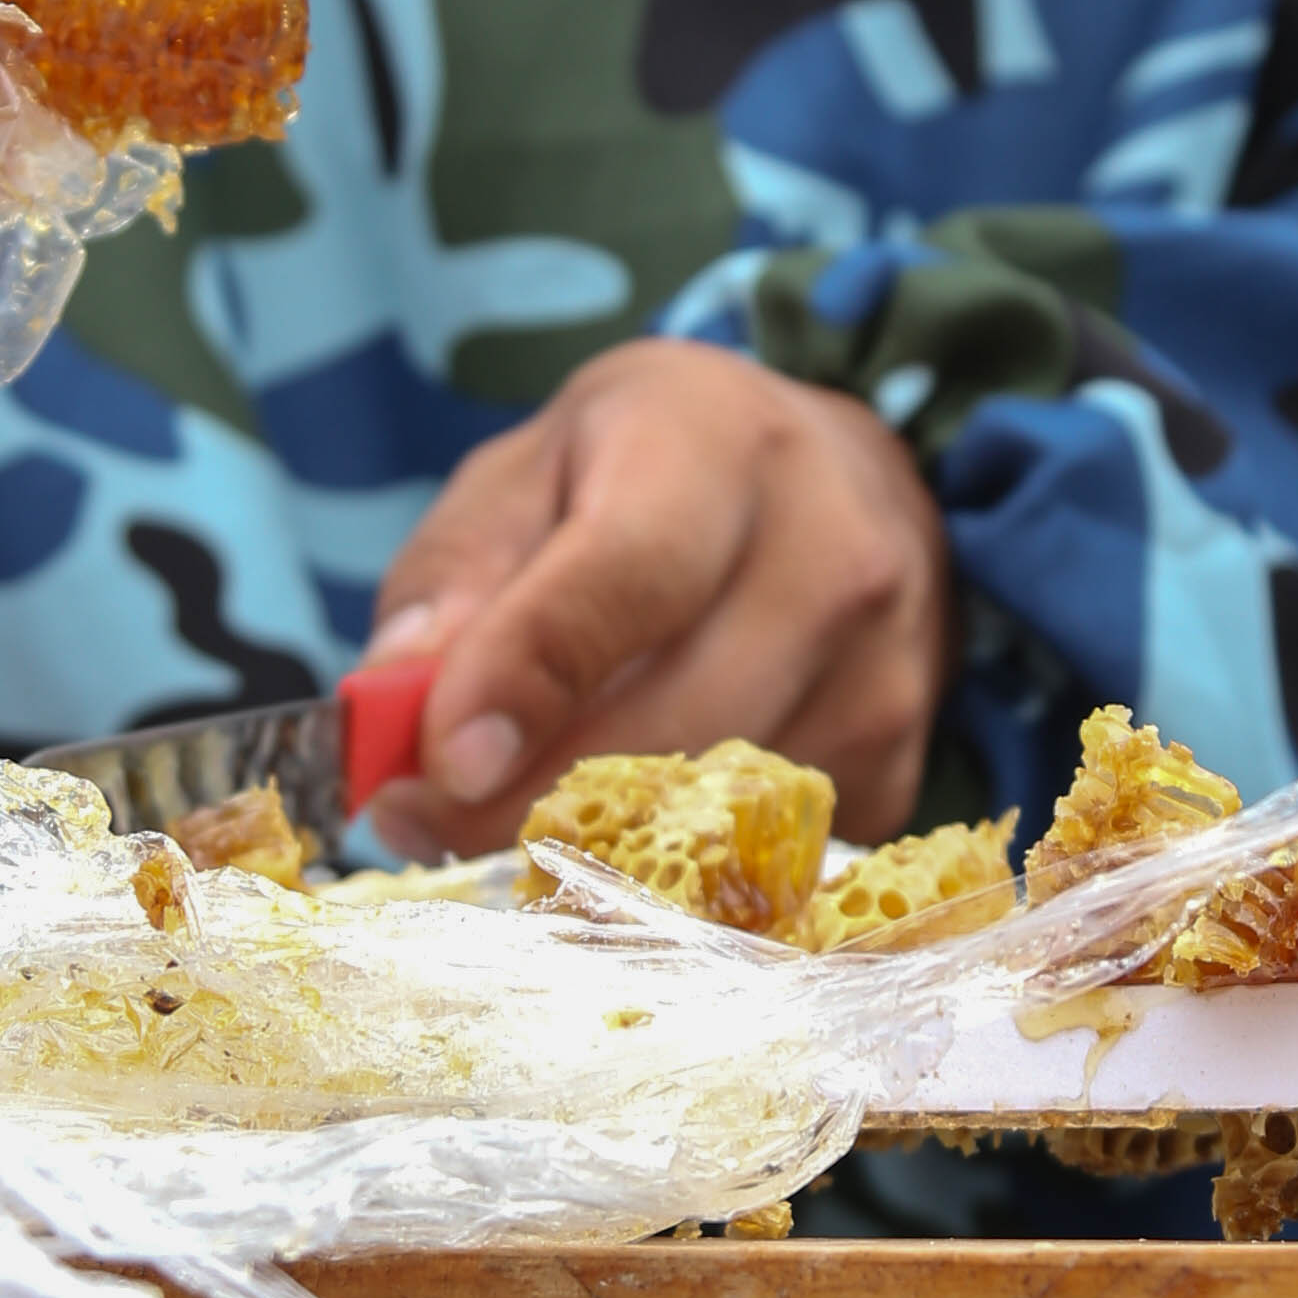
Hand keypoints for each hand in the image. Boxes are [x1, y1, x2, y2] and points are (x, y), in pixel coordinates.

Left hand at [363, 340, 955, 856]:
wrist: (842, 482)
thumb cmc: (652, 473)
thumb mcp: (533, 473)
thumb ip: (455, 578)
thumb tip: (399, 710)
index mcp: (718, 442)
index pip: (628, 575)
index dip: (525, 679)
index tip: (436, 765)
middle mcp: (833, 547)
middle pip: (671, 721)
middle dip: (523, 796)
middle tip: (418, 818)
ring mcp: (885, 665)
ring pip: (712, 810)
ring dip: (588, 839)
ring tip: (506, 810)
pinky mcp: (898, 760)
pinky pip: (762, 854)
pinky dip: (671, 856)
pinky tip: (624, 817)